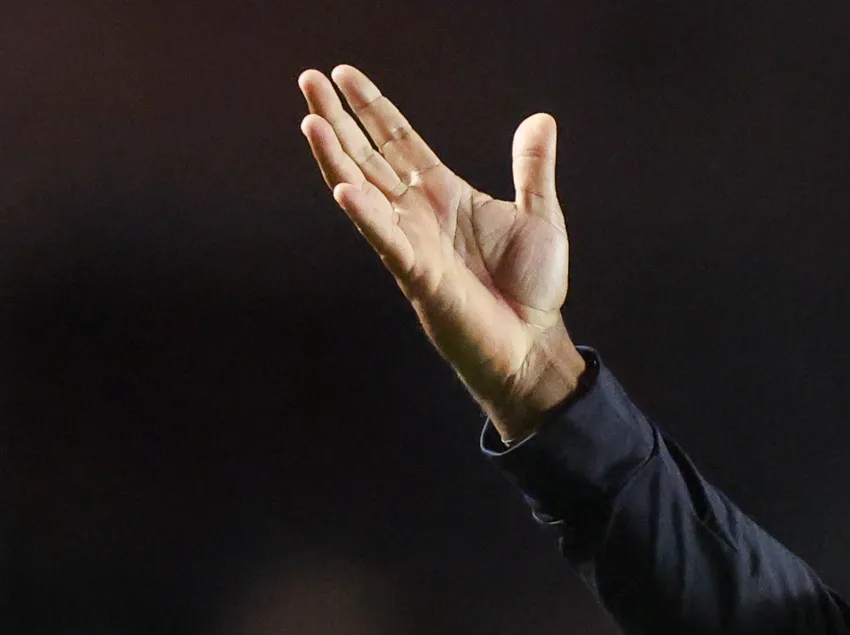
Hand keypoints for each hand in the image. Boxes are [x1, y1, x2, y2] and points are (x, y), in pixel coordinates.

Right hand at [297, 65, 584, 440]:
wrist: (534, 344)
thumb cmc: (533, 288)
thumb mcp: (541, 216)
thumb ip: (533, 168)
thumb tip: (541, 119)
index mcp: (443, 193)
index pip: (397, 139)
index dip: (371, 106)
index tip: (343, 74)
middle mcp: (418, 212)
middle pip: (368, 155)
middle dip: (338, 118)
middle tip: (308, 78)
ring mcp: (412, 241)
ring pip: (362, 189)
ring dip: (334, 156)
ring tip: (310, 119)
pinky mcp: (418, 274)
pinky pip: (386, 240)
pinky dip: (366, 215)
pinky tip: (344, 188)